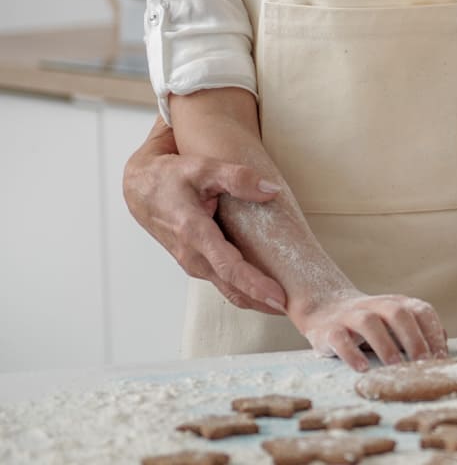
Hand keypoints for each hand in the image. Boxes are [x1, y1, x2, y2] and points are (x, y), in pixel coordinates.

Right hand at [123, 116, 286, 313]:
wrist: (141, 189)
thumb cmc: (171, 178)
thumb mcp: (203, 168)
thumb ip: (238, 177)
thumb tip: (270, 190)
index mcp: (193, 232)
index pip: (228, 267)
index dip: (254, 284)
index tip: (278, 297)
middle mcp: (192, 255)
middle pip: (231, 287)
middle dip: (262, 302)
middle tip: (295, 309)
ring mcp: (193, 262)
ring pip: (228, 288)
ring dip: (255, 299)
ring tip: (287, 305)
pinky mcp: (197, 262)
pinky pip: (223, 281)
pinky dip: (244, 290)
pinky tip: (265, 291)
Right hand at [301, 292, 448, 371]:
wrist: (324, 309)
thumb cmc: (370, 325)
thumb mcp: (394, 324)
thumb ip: (418, 333)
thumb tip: (445, 350)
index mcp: (397, 304)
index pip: (422, 311)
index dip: (434, 332)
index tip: (443, 358)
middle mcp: (376, 306)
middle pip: (398, 313)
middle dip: (414, 338)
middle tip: (424, 363)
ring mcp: (352, 315)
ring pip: (370, 323)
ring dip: (385, 344)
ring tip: (395, 367)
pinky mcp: (330, 329)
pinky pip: (340, 338)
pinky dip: (352, 353)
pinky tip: (362, 369)